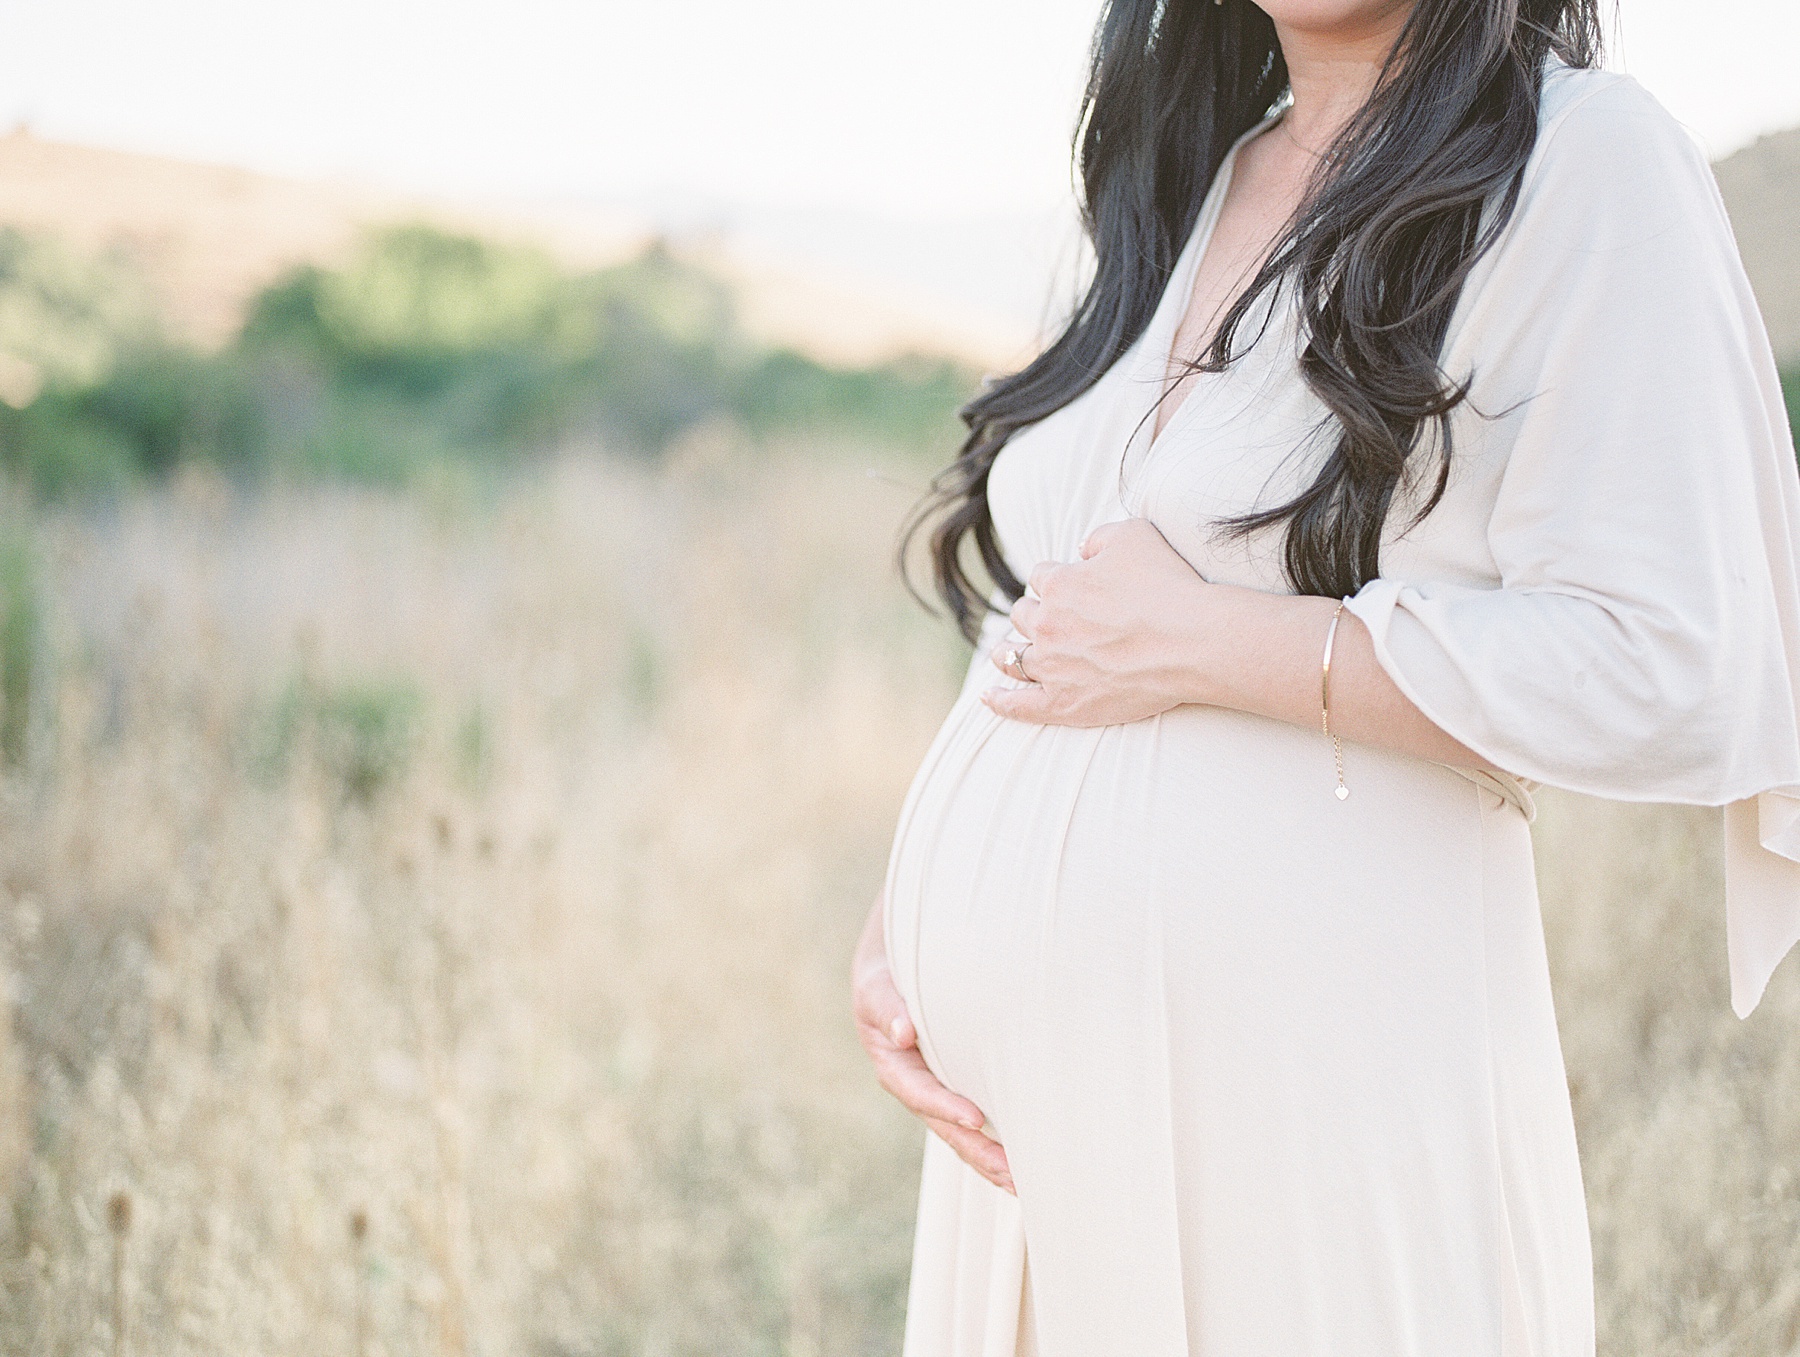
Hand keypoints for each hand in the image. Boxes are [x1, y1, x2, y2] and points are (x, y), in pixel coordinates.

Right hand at [851, 890, 1013, 1193]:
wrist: (893, 971)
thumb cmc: (887, 977)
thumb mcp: (878, 987)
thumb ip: (888, 1007)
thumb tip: (903, 1034)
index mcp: (892, 1064)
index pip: (918, 1092)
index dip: (945, 1106)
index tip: (975, 1118)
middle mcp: (914, 1086)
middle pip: (944, 1126)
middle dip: (976, 1151)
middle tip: (1011, 1173)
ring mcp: (936, 1091)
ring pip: (961, 1132)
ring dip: (989, 1157)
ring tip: (1023, 1182)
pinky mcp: (957, 1088)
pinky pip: (975, 1120)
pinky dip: (996, 1139)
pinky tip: (1023, 1160)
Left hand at [983, 516, 1210, 726]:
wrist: (1189, 642)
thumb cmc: (1167, 586)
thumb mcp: (1134, 535)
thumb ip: (1100, 537)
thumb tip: (1082, 549)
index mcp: (1059, 585)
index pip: (1042, 576)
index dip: (1056, 578)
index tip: (1070, 584)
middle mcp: (1047, 625)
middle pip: (1023, 616)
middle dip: (1030, 614)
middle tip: (1041, 620)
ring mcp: (1051, 667)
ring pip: (1014, 657)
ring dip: (1007, 652)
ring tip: (1003, 653)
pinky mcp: (1063, 703)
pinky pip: (1019, 705)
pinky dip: (1001, 701)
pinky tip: (989, 698)